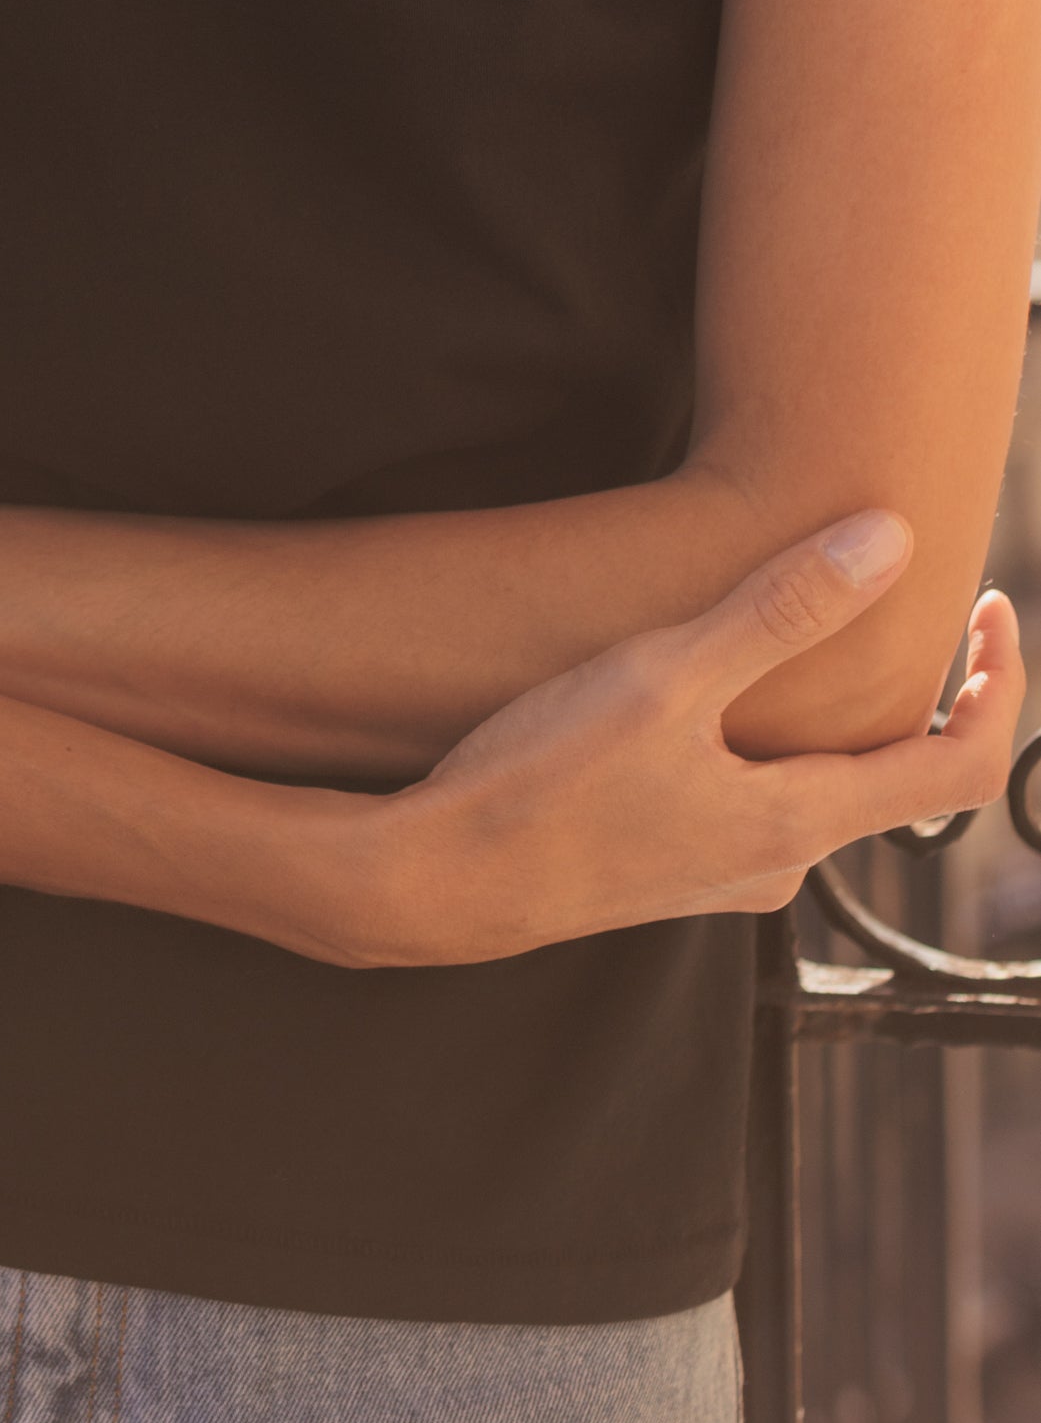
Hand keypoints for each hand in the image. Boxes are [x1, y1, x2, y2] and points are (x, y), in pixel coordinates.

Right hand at [353, 511, 1025, 964]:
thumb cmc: (546, 782)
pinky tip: (707, 699)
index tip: (993, 609)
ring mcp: (719, 876)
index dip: (998, 688)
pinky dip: (769, 741)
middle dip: (919, 686)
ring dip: (834, 714)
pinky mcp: (666, 870)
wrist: (438, 881)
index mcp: (799, 822)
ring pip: (814, 787)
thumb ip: (780, 610)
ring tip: (807, 630)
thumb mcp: (665, 676)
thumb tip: (890, 540)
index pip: (960, 769)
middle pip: (893, 777)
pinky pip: (753, 800)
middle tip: (902, 597)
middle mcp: (778, 864)